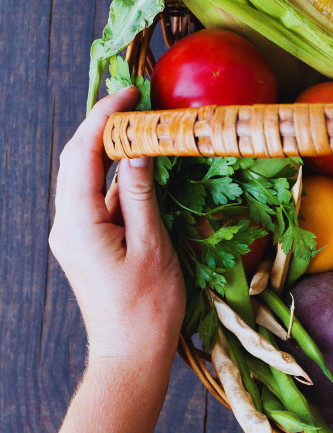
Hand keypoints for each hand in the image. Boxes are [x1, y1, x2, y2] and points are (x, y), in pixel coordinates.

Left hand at [49, 87, 184, 432]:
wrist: (132, 352)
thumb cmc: (147, 306)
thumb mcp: (151, 244)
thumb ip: (141, 193)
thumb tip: (140, 149)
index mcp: (78, 224)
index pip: (82, 155)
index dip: (103, 118)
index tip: (129, 94)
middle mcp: (67, 224)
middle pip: (76, 160)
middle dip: (101, 124)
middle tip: (134, 100)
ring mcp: (75, 233)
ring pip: (83, 175)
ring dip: (107, 145)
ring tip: (137, 122)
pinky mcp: (87, 239)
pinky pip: (95, 194)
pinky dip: (113, 171)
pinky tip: (137, 162)